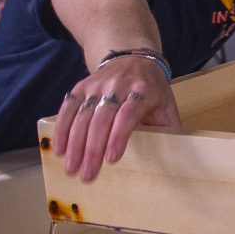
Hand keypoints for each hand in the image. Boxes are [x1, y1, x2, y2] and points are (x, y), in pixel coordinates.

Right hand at [51, 53, 180, 182]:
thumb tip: (175, 155)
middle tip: (87, 174)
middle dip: (92, 149)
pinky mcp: (81, 86)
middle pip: (102, 118)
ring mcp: (97, 85)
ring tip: (72, 168)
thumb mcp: (167, 105)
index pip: (128, 114)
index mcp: (143, 91)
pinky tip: (59, 148)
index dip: (119, 136)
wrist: (133, 59)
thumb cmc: (152, 90)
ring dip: (74, 143)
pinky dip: (62, 128)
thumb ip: (170, 128)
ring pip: (82, 115)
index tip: (111, 158)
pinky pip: (68, 107)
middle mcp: (118, 86)